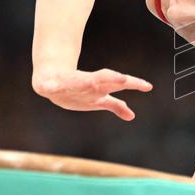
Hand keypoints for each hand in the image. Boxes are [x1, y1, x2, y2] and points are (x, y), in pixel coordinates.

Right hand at [32, 68, 152, 120]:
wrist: (52, 78)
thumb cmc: (80, 90)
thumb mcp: (99, 99)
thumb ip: (115, 105)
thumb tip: (131, 116)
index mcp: (99, 86)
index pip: (119, 83)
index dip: (132, 84)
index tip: (148, 86)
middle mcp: (86, 83)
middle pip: (102, 79)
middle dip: (111, 79)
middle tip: (123, 79)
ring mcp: (68, 83)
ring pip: (77, 81)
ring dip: (82, 82)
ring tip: (88, 81)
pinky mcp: (49, 84)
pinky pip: (48, 86)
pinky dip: (48, 86)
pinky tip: (46, 87)